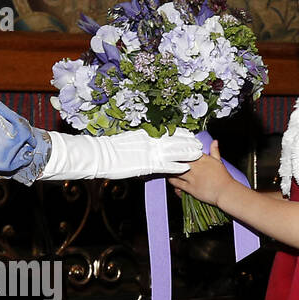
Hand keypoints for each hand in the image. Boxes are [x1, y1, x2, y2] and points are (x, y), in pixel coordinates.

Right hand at [40, 126, 203, 179]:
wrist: (101, 155)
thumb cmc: (109, 149)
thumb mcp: (126, 140)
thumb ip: (137, 140)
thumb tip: (143, 138)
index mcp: (144, 134)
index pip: (166, 132)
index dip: (179, 133)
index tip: (188, 133)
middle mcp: (149, 141)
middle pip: (173, 140)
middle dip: (187, 142)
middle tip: (198, 143)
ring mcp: (149, 153)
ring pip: (173, 151)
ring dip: (186, 153)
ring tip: (198, 153)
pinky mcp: (147, 164)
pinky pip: (166, 166)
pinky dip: (177, 166)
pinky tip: (186, 167)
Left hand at [166, 139, 232, 207]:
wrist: (225, 192)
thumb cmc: (223, 178)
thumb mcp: (219, 161)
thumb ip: (215, 151)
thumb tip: (214, 142)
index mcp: (203, 159)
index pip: (187, 151)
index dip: (179, 150)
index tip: (173, 149)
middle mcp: (196, 167)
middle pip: (178, 160)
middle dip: (171, 159)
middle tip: (164, 157)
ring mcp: (192, 177)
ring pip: (175, 171)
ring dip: (169, 170)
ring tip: (165, 168)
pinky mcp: (189, 188)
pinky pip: (176, 183)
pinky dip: (172, 181)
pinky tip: (169, 179)